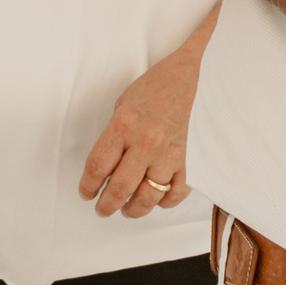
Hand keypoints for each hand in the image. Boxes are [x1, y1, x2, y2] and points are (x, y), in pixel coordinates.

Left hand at [79, 49, 199, 217]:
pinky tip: (157, 200)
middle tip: (102, 209)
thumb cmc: (162, 84)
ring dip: (134, 209)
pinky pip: (176, 194)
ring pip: (148, 198)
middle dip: (107, 205)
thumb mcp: (126, 102)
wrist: (199, 74)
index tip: (86, 193)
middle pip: (120, 188)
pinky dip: (164, 202)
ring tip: (127, 210)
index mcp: (124, 125)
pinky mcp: (191, 161)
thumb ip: (116, 134)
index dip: (88, 186)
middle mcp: (146, 143)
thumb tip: (108, 164)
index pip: (98, 166)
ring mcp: (171, 154)